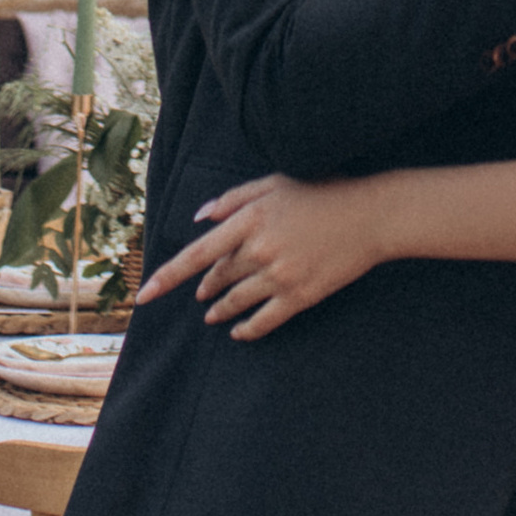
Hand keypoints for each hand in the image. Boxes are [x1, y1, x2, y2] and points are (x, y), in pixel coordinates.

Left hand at [140, 175, 383, 339]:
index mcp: (250, 219)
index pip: (197, 253)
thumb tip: (199, 218)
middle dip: (205, 287)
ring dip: (220, 310)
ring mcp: (280, 275)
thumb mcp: (275, 183)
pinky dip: (247, 329)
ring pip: (236, 301)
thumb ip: (233, 199)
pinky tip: (238, 332)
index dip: (168, 276)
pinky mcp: (300, 296)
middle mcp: (260, 250)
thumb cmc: (322, 192)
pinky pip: (263, 321)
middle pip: (217, 278)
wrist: (370, 215)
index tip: (144, 295)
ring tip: (213, 314)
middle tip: (200, 293)